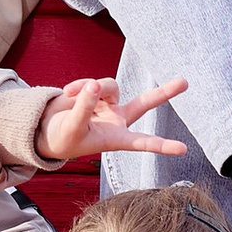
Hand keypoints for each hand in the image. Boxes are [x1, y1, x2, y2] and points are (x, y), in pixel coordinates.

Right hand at [38, 73, 189, 165]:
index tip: (183, 149)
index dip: (162, 146)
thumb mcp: (72, 128)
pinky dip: (79, 86)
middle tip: (185, 82)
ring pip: (109, 85)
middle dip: (164, 92)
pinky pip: (92, 82)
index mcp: (116, 138)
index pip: (142, 142)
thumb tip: (94, 85)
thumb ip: (84, 108)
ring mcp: (108, 104)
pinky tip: (68, 93)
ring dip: (90, 88)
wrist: (46, 129)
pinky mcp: (96, 91)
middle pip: (145, 103)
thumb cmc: (63, 138)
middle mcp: (117, 119)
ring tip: (71, 95)